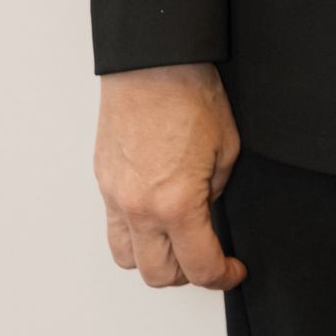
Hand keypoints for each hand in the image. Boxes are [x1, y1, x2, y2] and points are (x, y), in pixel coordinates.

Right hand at [94, 63, 246, 288]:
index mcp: (178, 204)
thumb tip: (206, 208)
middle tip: (205, 257)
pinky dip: (133, 233)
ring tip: (174, 243)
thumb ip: (215, 191)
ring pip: (127, 259)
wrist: (152, 60)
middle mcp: (141, 208)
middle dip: (187, 275)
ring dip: (153, 260)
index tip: (233, 270)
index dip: (223, 275)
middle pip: (159, 275)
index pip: (199, 267)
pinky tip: (152, 216)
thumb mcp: (226, 149)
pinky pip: (113, 226)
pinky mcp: (103, 180)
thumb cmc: (189, 92)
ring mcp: (116, 196)